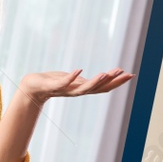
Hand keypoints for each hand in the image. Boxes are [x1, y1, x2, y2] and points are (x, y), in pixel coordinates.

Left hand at [19, 68, 133, 104]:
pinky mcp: (52, 86)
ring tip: (106, 73)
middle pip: (98, 89)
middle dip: (113, 82)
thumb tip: (103, 77)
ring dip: (95, 82)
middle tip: (127, 74)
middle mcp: (76, 91)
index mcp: (82, 89)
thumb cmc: (53, 82)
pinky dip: (72, 78)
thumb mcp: (74, 80)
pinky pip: (63, 83)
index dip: (118, 82)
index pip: (104, 87)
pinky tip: (79, 70)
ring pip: (83, 89)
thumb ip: (87, 81)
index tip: (131, 75)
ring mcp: (65, 90)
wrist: (31, 88)